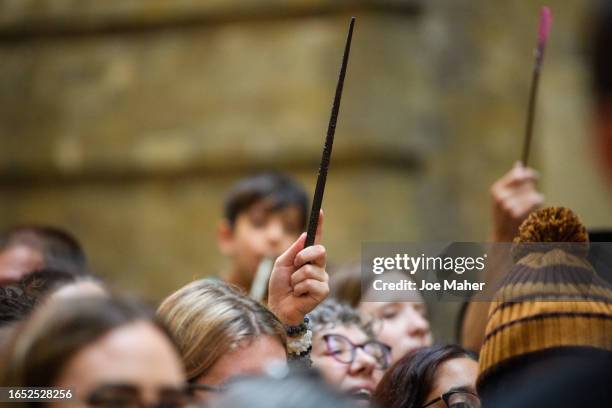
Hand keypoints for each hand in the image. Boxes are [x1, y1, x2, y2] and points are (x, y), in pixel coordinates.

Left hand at [268, 210, 328, 324]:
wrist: (278, 307)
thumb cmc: (279, 287)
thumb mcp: (282, 264)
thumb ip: (293, 250)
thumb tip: (305, 234)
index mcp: (308, 258)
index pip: (316, 239)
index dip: (319, 225)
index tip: (320, 211)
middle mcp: (319, 267)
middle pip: (319, 250)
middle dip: (303, 257)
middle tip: (294, 266)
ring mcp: (322, 279)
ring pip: (309, 269)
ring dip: (295, 278)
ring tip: (293, 287)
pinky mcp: (323, 291)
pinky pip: (309, 282)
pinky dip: (298, 288)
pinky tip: (298, 295)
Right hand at [490, 162, 543, 241]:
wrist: (503, 235)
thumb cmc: (506, 215)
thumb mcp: (505, 196)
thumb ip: (513, 181)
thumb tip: (519, 164)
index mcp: (497, 189)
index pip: (518, 175)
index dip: (529, 175)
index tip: (536, 178)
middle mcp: (500, 195)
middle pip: (527, 184)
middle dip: (531, 190)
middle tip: (526, 200)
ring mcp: (507, 205)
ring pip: (533, 193)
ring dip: (535, 199)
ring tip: (528, 208)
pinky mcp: (516, 213)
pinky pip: (536, 201)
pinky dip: (537, 205)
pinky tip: (533, 210)